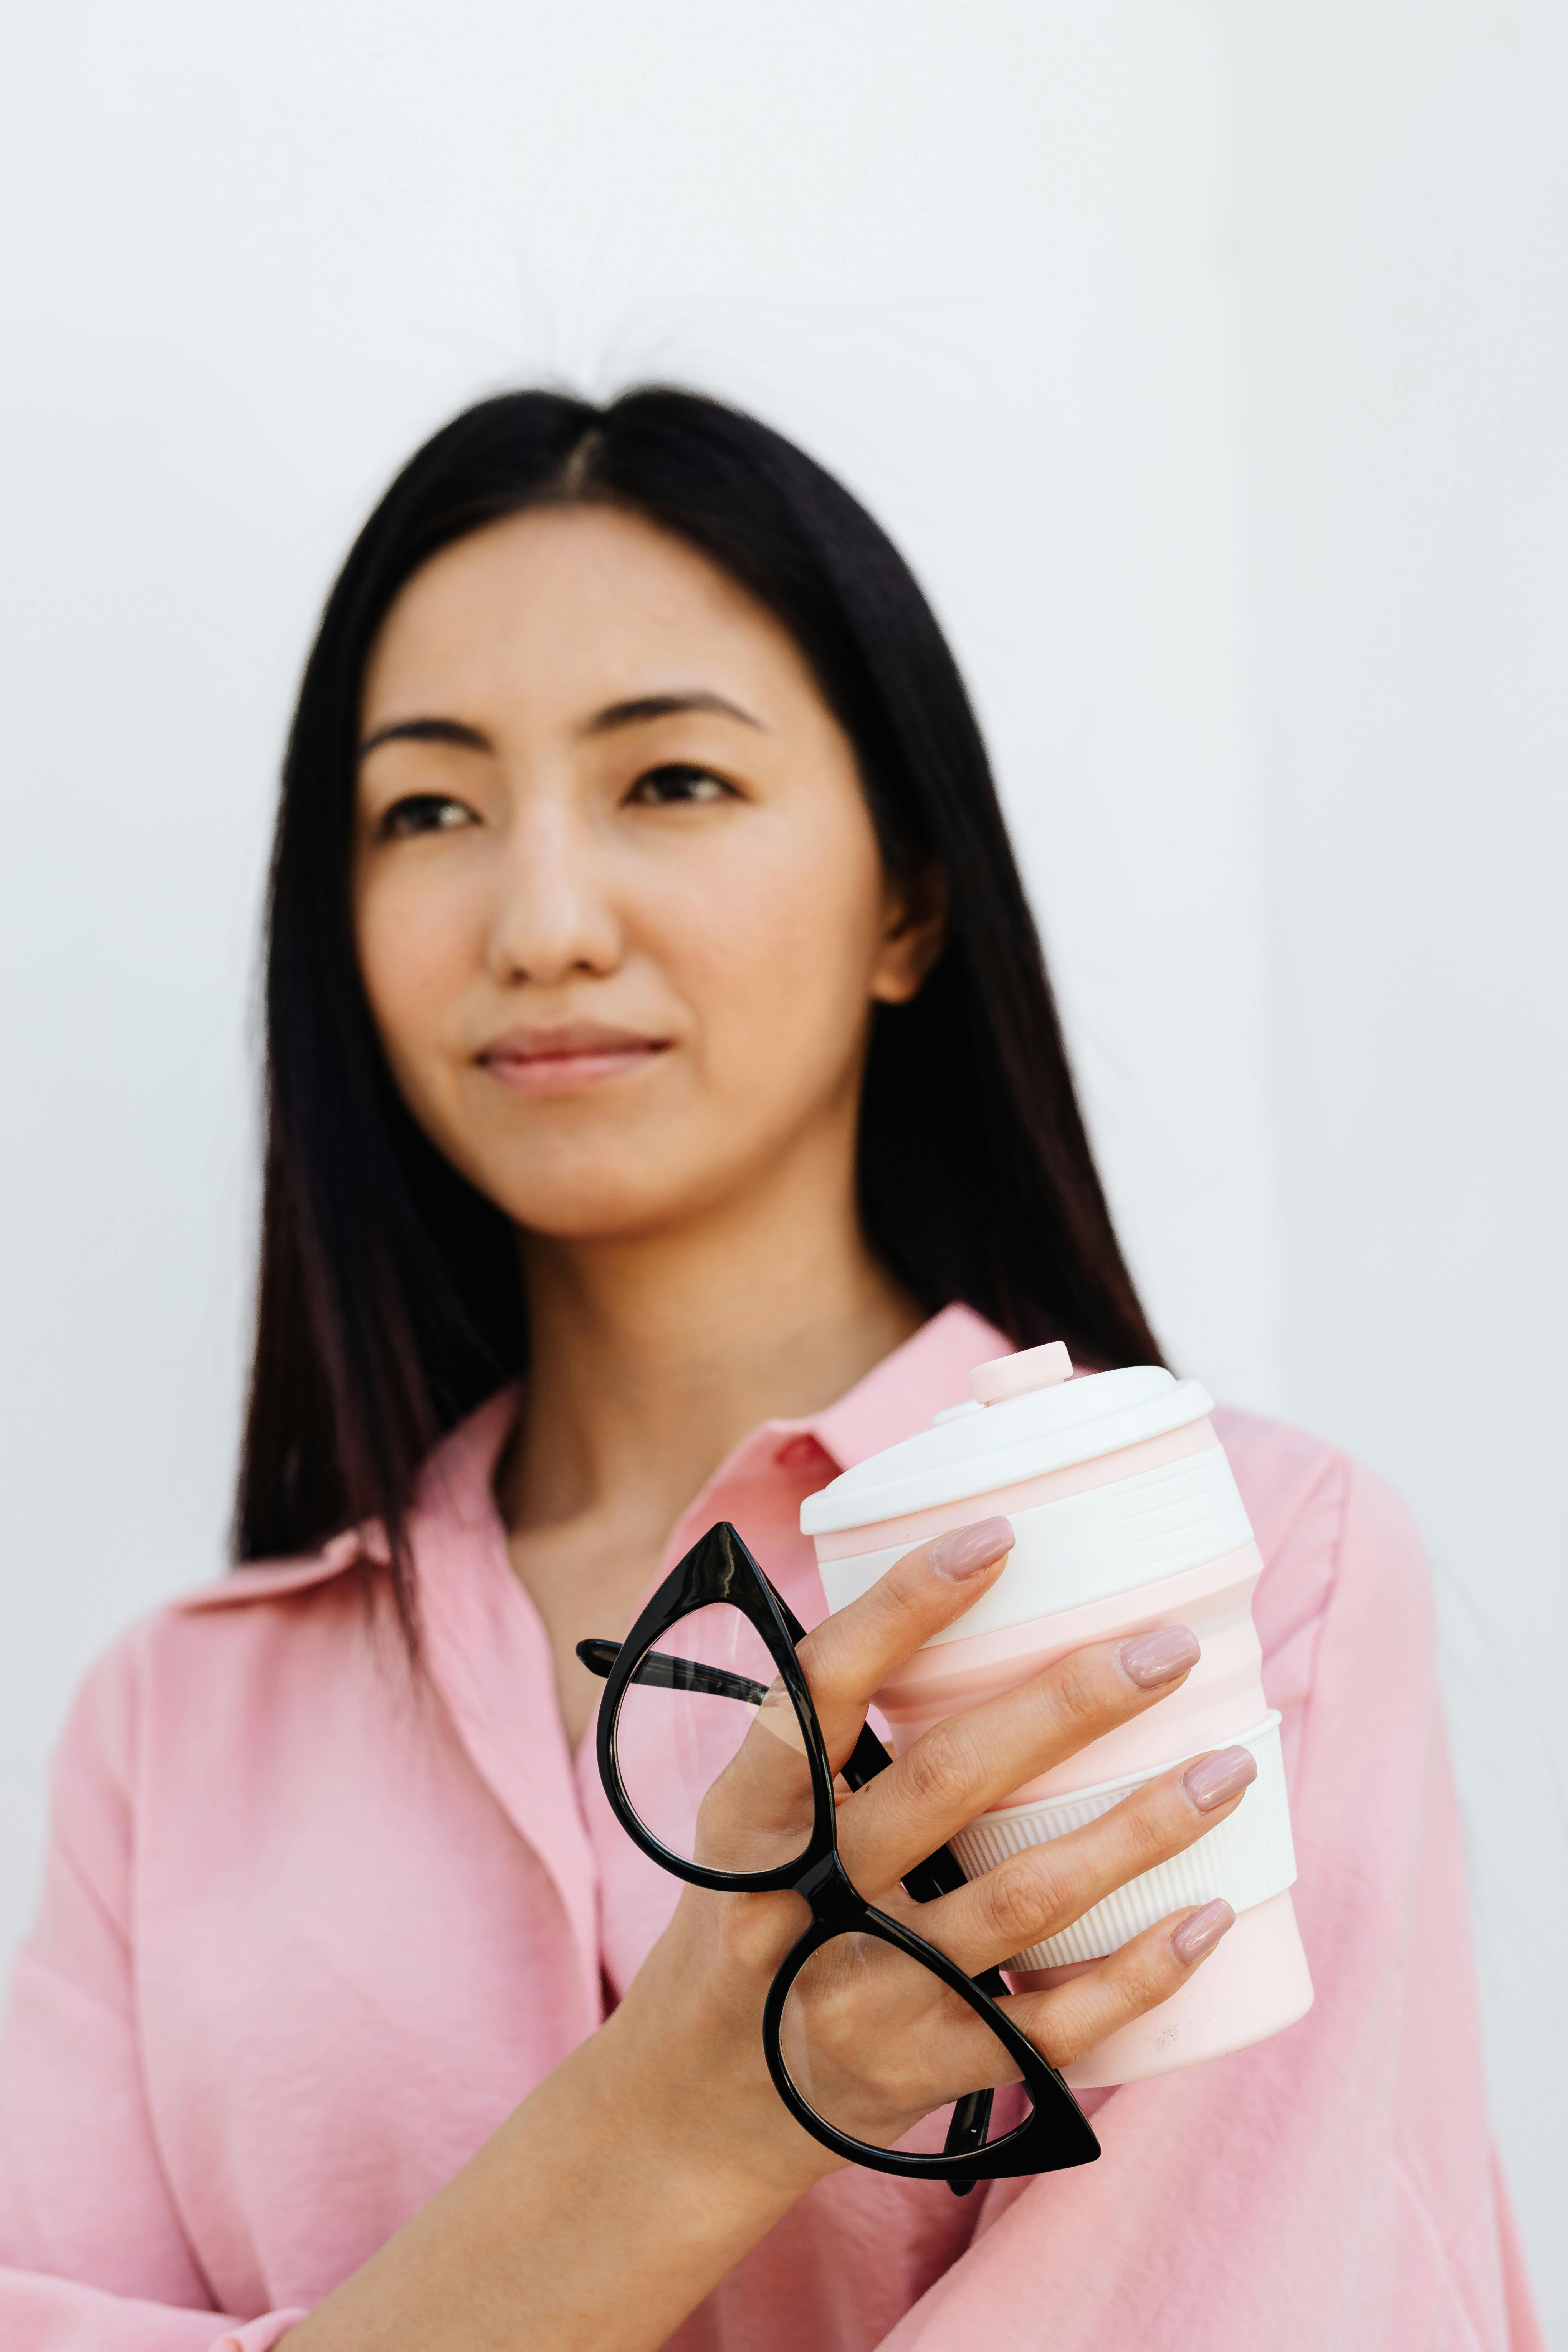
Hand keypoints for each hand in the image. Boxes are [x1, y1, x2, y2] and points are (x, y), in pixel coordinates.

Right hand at [607, 1514, 1249, 2180]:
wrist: (699, 2100)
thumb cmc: (753, 1911)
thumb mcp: (753, 1815)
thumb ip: (831, 1726)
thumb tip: (960, 1593)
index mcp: (755, 1812)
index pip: (824, 1685)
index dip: (904, 1604)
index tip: (997, 1536)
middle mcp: (803, 1899)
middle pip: (947, 1783)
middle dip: (1068, 1705)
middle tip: (1167, 1647)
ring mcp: (868, 1993)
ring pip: (1024, 1899)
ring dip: (1138, 1828)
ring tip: (1230, 1766)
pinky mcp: (925, 2072)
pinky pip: (1053, 2026)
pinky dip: (1140, 1969)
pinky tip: (1211, 1913)